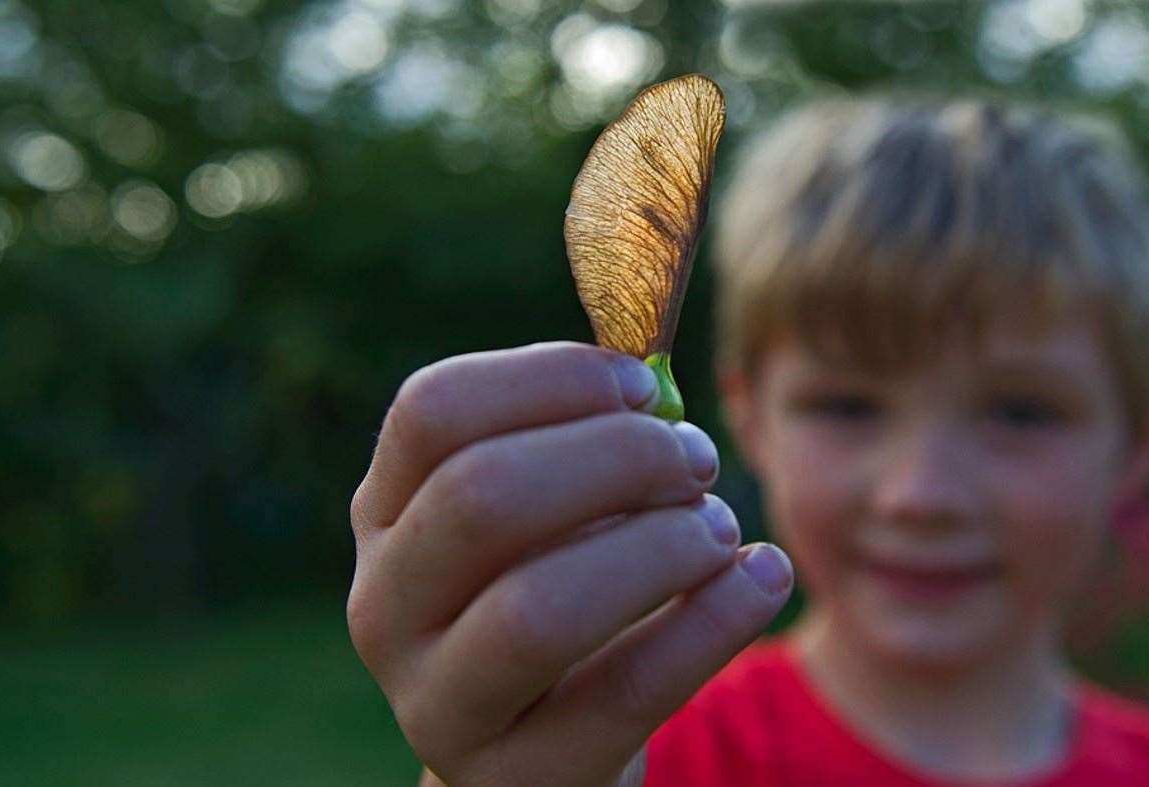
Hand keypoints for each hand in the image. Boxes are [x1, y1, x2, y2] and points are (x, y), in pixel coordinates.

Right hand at [347, 341, 793, 785]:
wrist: (547, 751)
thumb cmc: (563, 591)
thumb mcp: (550, 514)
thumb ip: (584, 441)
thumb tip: (655, 377)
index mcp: (386, 515)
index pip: (433, 412)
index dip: (550, 380)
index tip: (644, 386)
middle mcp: (385, 608)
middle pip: (481, 496)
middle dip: (616, 458)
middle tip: (696, 458)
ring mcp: (437, 705)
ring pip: (537, 609)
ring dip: (658, 546)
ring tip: (720, 529)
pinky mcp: (518, 779)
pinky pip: (626, 693)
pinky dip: (714, 621)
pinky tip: (763, 576)